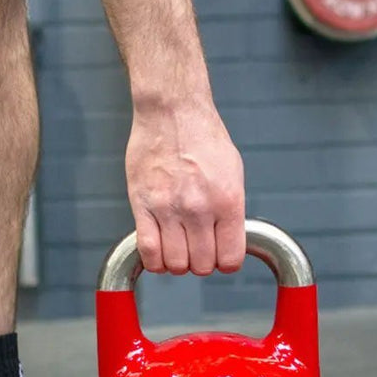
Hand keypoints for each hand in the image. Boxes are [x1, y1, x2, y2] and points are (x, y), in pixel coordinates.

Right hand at [125, 100, 245, 275]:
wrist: (172, 111)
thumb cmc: (203, 136)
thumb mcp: (233, 172)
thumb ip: (231, 209)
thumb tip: (228, 237)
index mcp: (228, 201)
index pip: (230, 259)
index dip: (226, 262)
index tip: (220, 256)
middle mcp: (199, 208)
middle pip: (202, 266)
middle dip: (201, 262)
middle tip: (197, 247)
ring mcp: (169, 208)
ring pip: (175, 264)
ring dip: (177, 262)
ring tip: (178, 245)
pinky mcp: (142, 204)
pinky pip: (148, 250)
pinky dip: (155, 260)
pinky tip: (159, 250)